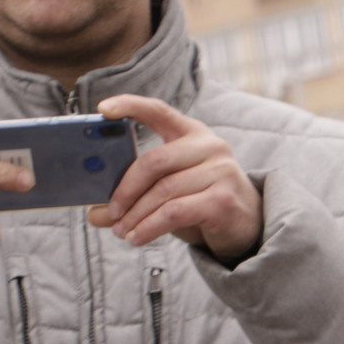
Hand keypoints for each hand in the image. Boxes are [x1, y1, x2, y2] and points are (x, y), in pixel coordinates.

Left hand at [91, 95, 262, 261]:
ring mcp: (220, 172)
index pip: (158, 111)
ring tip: (121, 231)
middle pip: (154, 162)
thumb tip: (95, 214)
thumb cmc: (203, 201)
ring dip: (136, 215)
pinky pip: (175, 213)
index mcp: (192, 133)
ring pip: (163, 192)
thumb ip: (135, 195)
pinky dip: (150, 227)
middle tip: (108, 211)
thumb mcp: (170, 190)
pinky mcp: (223, 200)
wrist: (248, 226)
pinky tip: (138, 237)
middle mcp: (209, 146)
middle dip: (125, 189)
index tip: (103, 111)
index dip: (130, 106)